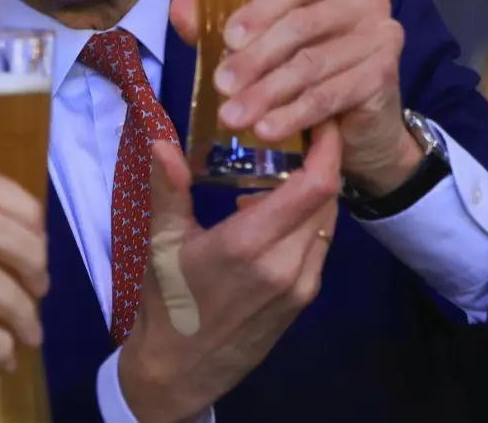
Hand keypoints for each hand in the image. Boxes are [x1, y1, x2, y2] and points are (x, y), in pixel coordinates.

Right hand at [117, 126, 342, 420]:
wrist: (182, 368)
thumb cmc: (166, 301)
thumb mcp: (160, 242)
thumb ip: (168, 189)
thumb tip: (160, 139)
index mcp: (249, 244)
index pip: (314, 186)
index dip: (326, 148)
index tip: (317, 119)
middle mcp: (285, 264)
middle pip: (327, 198)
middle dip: (320, 161)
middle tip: (296, 134)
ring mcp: (300, 284)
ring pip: (327, 221)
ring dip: (314, 190)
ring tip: (282, 169)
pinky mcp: (304, 298)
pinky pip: (319, 244)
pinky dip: (308, 218)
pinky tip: (273, 212)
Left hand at [170, 0, 417, 194]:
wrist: (357, 126)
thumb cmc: (304, 75)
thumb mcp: (264, 48)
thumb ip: (227, 28)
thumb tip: (180, 7)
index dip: (260, 8)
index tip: (227, 39)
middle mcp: (363, 2)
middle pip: (302, 26)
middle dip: (255, 59)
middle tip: (220, 86)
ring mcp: (380, 37)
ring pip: (312, 65)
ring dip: (267, 93)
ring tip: (233, 117)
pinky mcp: (386, 76)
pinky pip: (331, 95)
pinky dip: (294, 114)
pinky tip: (267, 130)